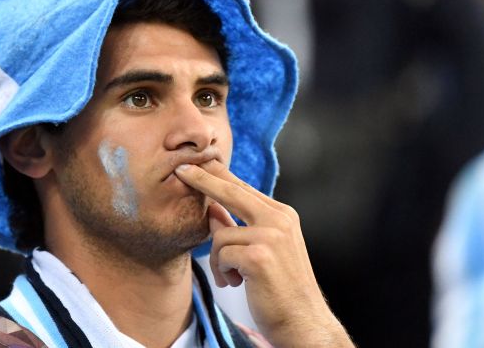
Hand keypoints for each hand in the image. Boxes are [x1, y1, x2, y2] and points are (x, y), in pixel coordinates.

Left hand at [175, 160, 353, 347]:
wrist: (302, 320)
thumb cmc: (281, 288)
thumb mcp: (263, 250)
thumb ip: (241, 227)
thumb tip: (212, 209)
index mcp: (282, 215)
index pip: (245, 188)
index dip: (219, 175)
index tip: (199, 163)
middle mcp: (279, 219)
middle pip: (232, 192)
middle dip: (203, 180)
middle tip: (180, 169)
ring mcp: (271, 236)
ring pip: (221, 234)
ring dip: (219, 260)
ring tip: (233, 278)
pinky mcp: (259, 256)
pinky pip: (221, 255)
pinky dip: (223, 272)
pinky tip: (237, 283)